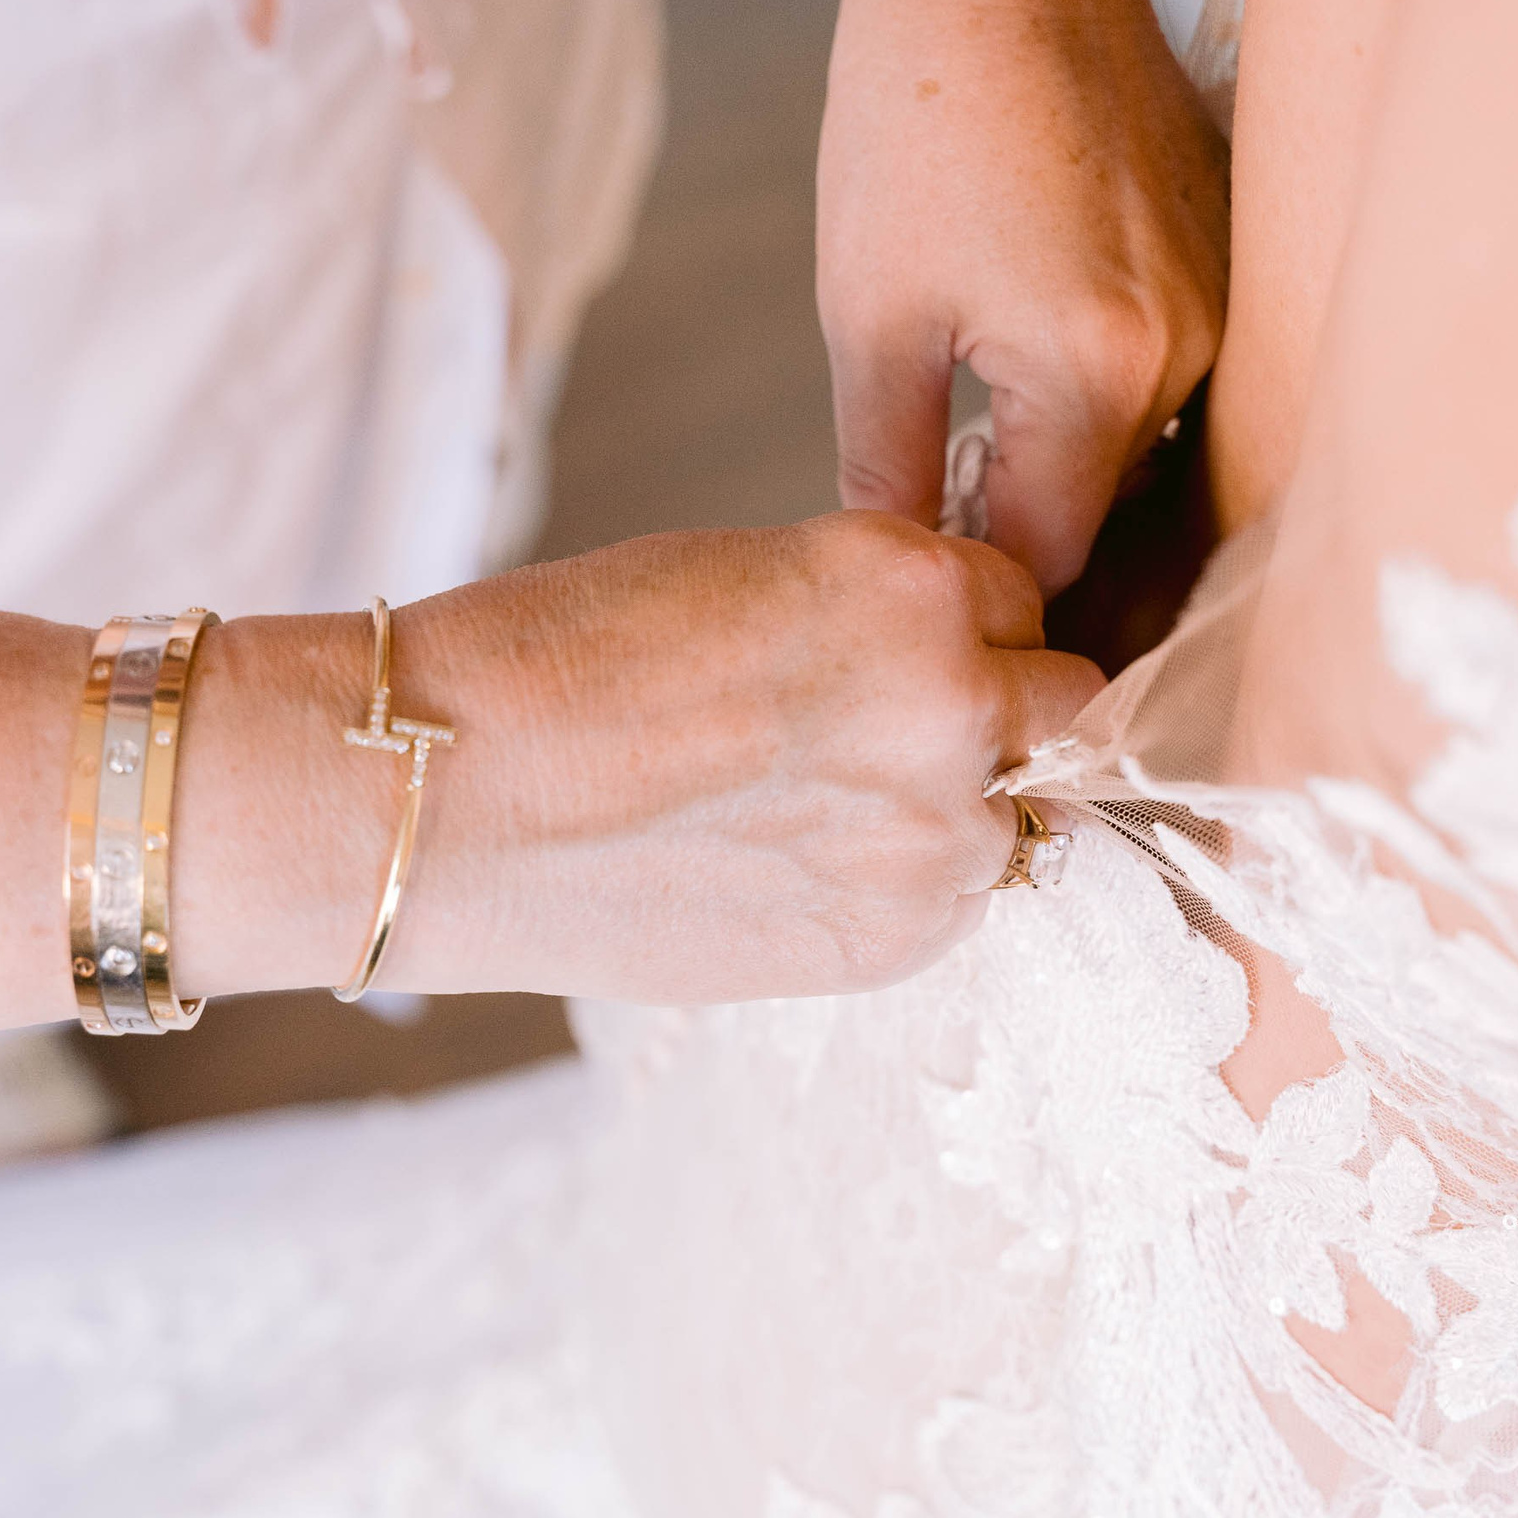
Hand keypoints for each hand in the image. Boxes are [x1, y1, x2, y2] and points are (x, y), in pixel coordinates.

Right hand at [391, 513, 1104, 1001]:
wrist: (450, 794)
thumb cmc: (570, 660)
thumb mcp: (758, 577)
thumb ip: (883, 619)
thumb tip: (957, 668)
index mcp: (917, 588)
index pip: (1021, 596)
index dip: (965, 623)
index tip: (902, 650)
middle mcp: (954, 707)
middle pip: (1067, 705)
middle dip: (1007, 709)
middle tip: (901, 730)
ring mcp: (934, 838)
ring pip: (1031, 814)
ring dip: (970, 805)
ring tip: (839, 804)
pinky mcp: (895, 940)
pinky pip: (965, 903)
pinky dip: (916, 884)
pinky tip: (811, 864)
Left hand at [819, 0, 1229, 592]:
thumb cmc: (918, 118)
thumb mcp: (868, 313)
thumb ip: (887, 463)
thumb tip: (898, 564)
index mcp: (1095, 372)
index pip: (1053, 554)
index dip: (983, 579)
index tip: (931, 569)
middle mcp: (1188, 349)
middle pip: (1110, 506)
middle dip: (1028, 515)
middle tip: (944, 488)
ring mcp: (1224, 302)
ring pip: (1147, 443)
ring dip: (1073, 453)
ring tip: (989, 404)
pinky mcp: (1231, 259)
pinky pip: (1177, 370)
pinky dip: (1111, 385)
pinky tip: (1042, 335)